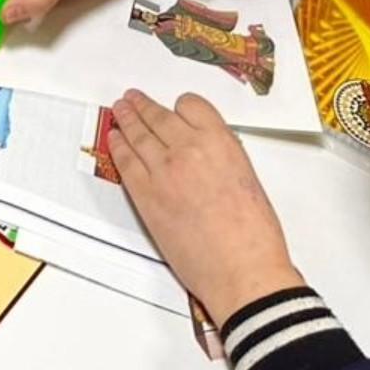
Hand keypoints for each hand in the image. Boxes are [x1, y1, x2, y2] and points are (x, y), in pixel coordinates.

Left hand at [109, 90, 302, 325]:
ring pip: (137, 133)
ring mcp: (163, 170)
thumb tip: (204, 151)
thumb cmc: (254, 235)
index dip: (180, 107)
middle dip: (142, 105)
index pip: (190, 105)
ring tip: (119, 110)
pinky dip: (117, 147)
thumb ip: (222, 157)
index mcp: (220, 142)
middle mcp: (189, 149)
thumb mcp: (247, 178)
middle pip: (158, 116)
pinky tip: (115, 140)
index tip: (174, 109)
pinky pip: (125, 161)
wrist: (242, 270)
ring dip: (126, 119)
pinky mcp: (145, 194)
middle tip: (132, 99)